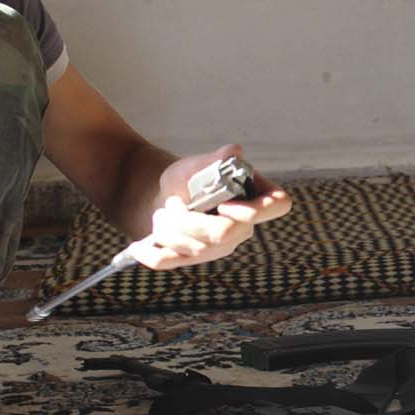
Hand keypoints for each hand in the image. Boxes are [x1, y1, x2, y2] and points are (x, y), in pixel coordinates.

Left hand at [131, 144, 292, 269]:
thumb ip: (218, 160)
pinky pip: (173, 263)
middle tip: (172, 205)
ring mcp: (219, 248)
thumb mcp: (200, 164)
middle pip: (225, 233)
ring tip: (160, 213)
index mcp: (254, 198)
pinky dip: (152, 255)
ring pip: (197, 248)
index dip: (255, 210)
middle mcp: (242, 228)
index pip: (276, 206)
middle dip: (191, 219)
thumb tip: (234, 151)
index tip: (224, 204)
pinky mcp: (194, 260)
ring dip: (169, 229)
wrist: (164, 196)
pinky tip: (138, 248)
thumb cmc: (188, 178)